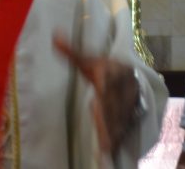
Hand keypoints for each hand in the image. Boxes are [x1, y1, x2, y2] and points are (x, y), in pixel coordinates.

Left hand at [54, 34, 139, 154]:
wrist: (129, 71)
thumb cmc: (103, 67)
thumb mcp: (88, 59)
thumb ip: (71, 52)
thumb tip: (54, 36)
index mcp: (110, 72)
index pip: (106, 83)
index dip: (105, 91)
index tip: (99, 98)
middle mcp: (121, 87)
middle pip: (113, 105)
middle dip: (109, 120)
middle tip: (103, 138)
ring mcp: (127, 100)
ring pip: (120, 117)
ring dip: (114, 132)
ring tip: (106, 147)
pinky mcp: (130, 111)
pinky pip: (124, 124)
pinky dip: (119, 136)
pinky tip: (112, 149)